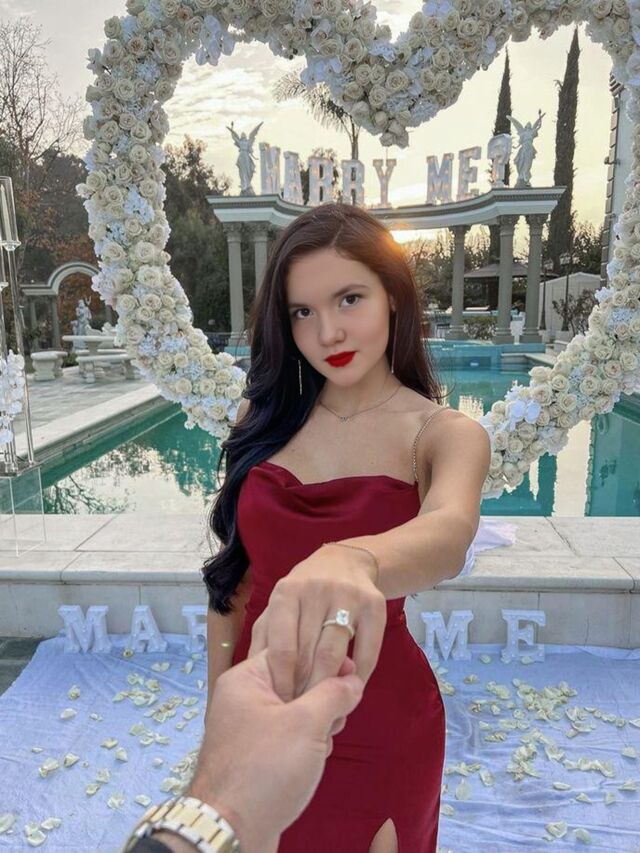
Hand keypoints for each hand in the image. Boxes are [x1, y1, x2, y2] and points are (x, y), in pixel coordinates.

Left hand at [187, 648, 363, 852]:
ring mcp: (248, 730)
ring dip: (317, 726)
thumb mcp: (307, 724)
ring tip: (322, 745)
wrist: (232, 833)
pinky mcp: (256, 757)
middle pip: (296, 681)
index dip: (323, 660)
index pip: (291, 650)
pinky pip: (289, 738)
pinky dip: (306, 746)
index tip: (349, 674)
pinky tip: (315, 761)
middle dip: (322, 699)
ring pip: (296, 712)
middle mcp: (243, 699)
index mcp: (246, 679)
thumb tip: (353, 680)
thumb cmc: (264, 771)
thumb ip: (334, 694)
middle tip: (335, 718)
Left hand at [247, 543, 386, 702]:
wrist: (345, 562)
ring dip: (329, 689)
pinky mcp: (375, 605)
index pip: (282, 648)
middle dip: (303, 689)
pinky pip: (367, 652)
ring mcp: (348, 596)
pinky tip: (350, 690)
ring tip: (324, 708)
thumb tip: (252, 679)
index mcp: (287, 593)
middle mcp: (316, 590)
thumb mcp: (279, 608)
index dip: (281, 682)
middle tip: (302, 714)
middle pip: (309, 654)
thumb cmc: (304, 595)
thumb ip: (265, 639)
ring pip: (336, 655)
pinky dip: (358, 677)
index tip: (282, 706)